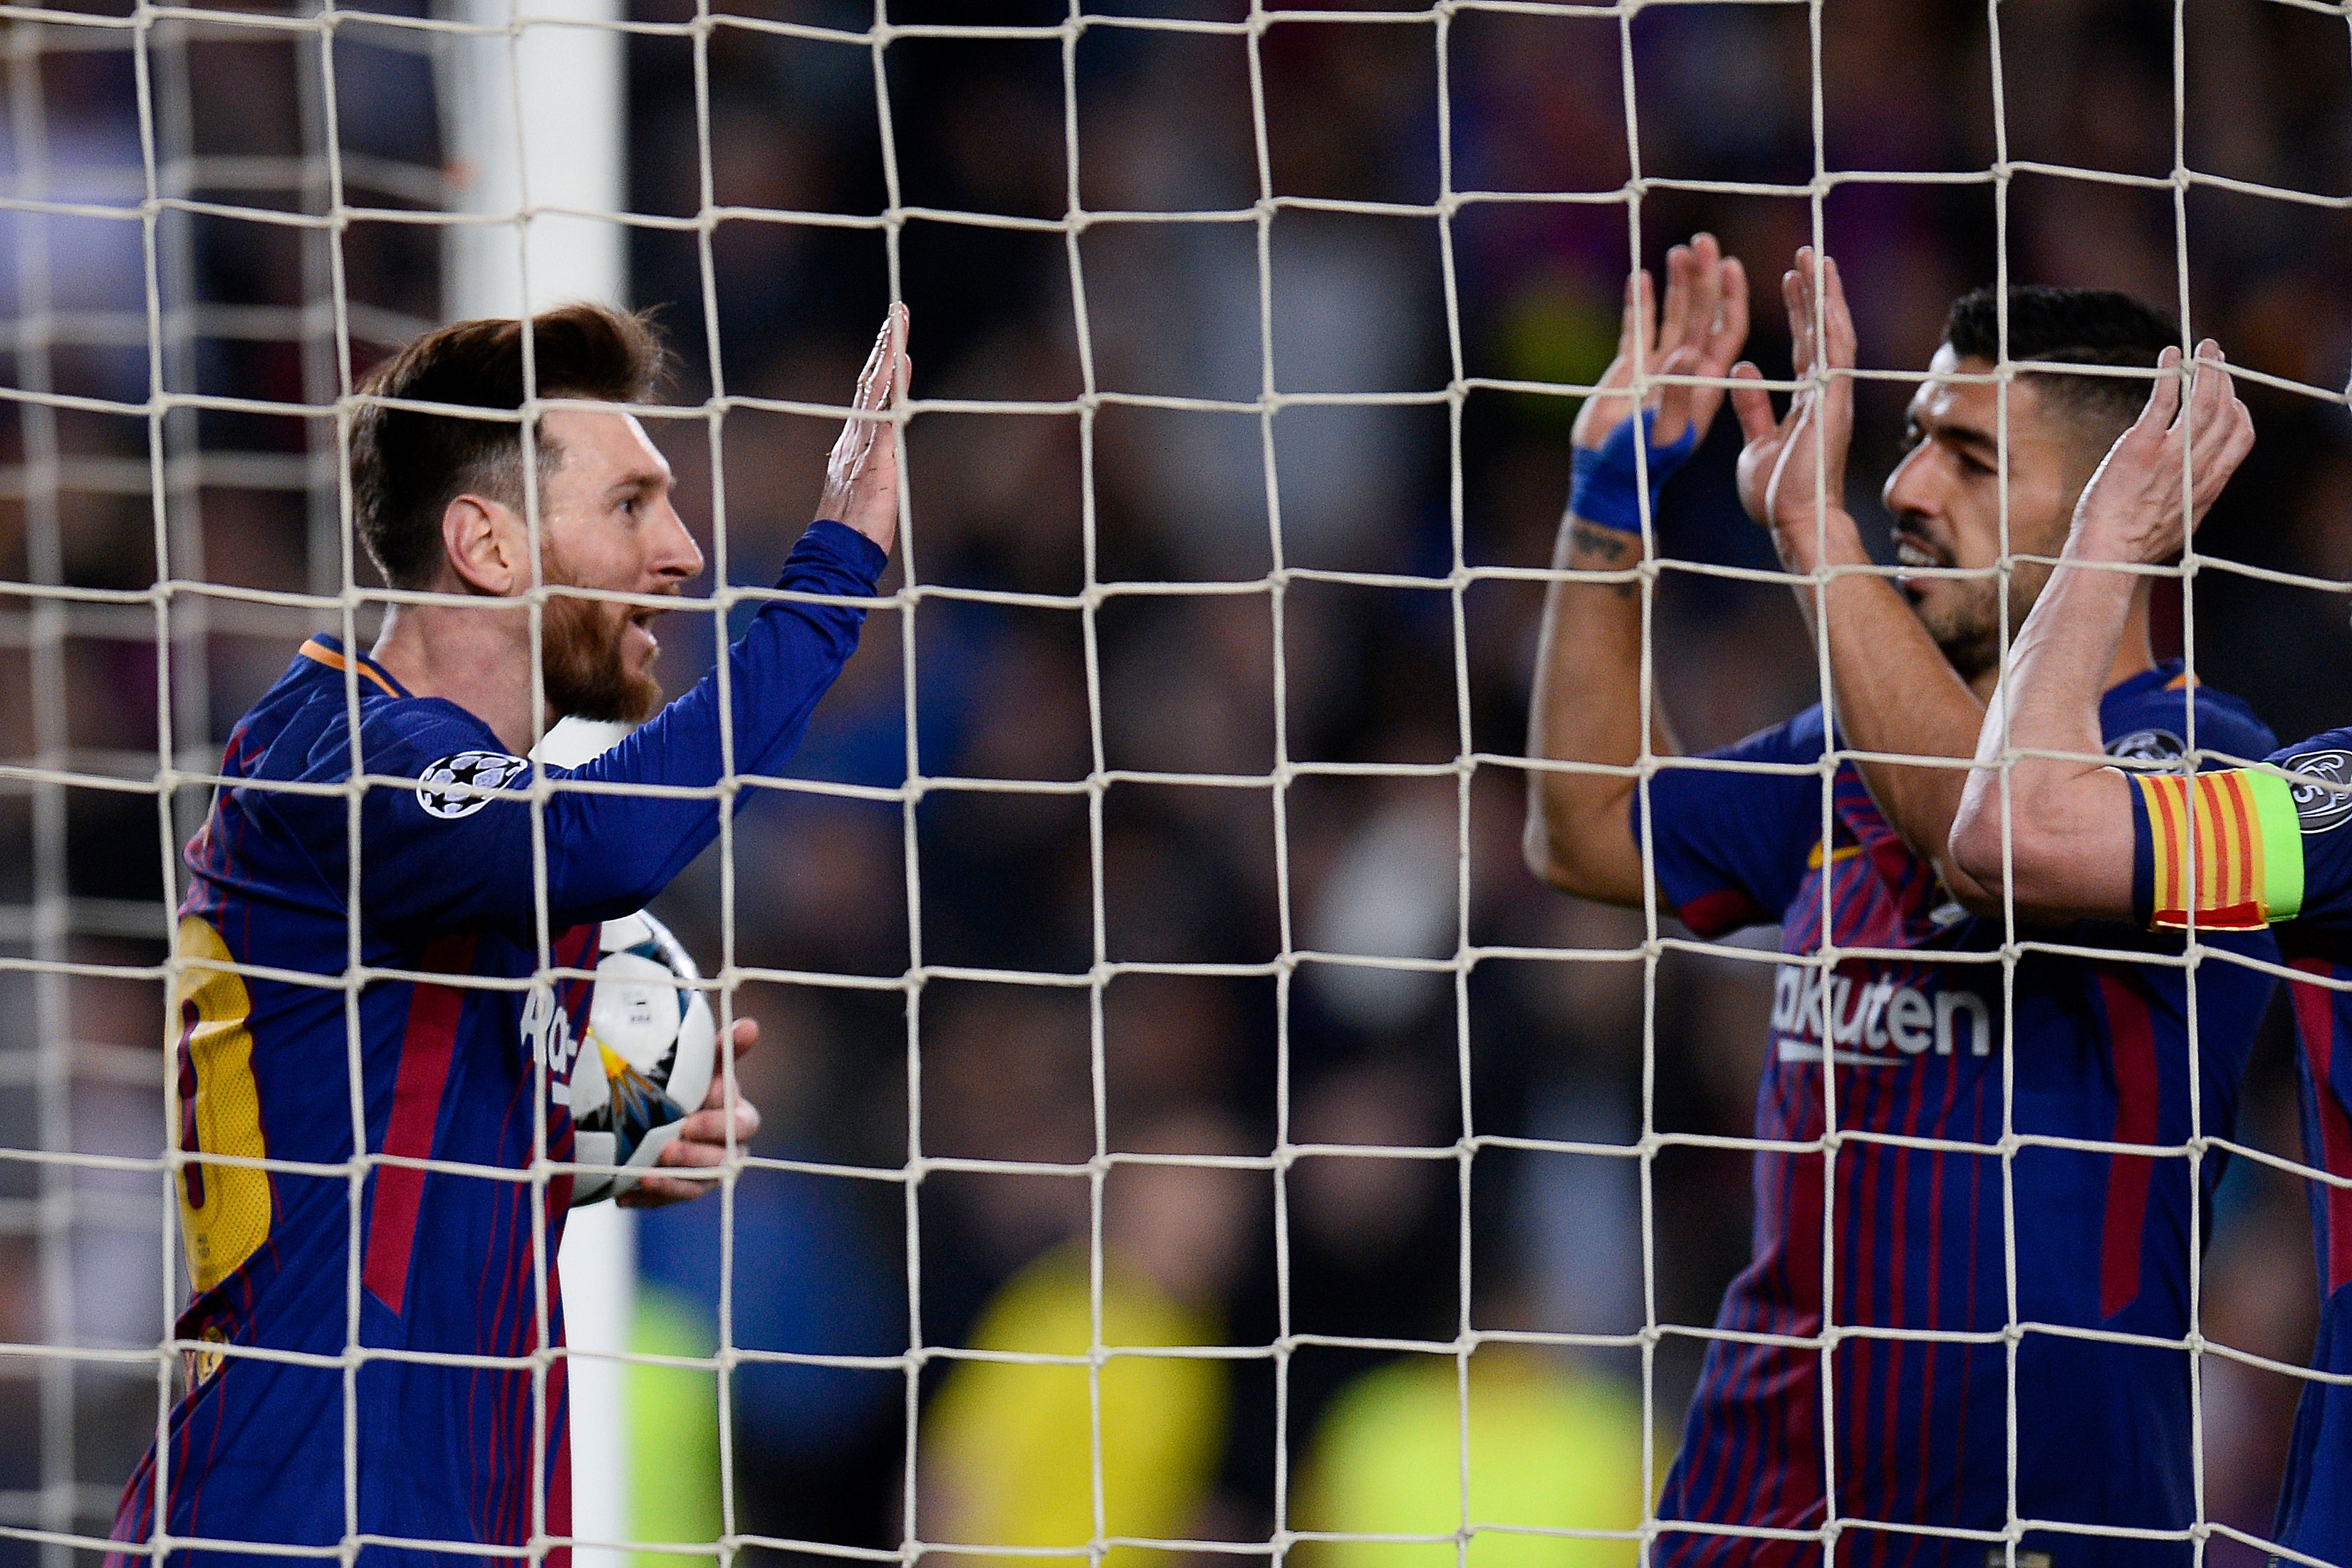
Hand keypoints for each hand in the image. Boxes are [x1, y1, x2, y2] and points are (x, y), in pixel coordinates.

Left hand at [619, 1017, 762, 1207]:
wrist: (649, 1112)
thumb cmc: (684, 1082)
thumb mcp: (699, 1064)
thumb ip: (723, 1049)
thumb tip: (750, 1024)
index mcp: (737, 1119)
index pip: (742, 1125)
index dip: (719, 1125)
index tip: (691, 1120)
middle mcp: (727, 1151)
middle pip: (723, 1161)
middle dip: (696, 1157)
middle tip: (666, 1149)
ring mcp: (703, 1175)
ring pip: (697, 1186)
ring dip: (674, 1183)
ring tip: (645, 1176)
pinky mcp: (677, 1192)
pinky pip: (666, 1201)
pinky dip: (646, 1199)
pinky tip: (625, 1196)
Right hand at [817, 304, 909, 554]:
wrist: (835, 552)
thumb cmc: (850, 530)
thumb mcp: (862, 490)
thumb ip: (869, 466)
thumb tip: (878, 455)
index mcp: (852, 444)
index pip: (867, 395)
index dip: (880, 364)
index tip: (892, 337)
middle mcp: (854, 437)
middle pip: (869, 380)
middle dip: (883, 344)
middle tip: (897, 312)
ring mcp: (862, 445)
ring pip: (875, 389)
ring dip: (888, 353)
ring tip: (898, 322)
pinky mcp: (874, 460)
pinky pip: (884, 416)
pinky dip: (892, 389)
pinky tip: (901, 364)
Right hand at [1573, 233, 1749, 455]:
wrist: (1607, 481)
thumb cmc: (1641, 466)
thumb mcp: (1664, 435)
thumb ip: (1675, 396)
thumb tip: (1686, 353)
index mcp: (1704, 383)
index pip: (1726, 330)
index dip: (1731, 297)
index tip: (1730, 265)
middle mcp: (1686, 369)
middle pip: (1702, 313)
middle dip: (1704, 277)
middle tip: (1702, 240)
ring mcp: (1659, 367)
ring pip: (1673, 315)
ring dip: (1677, 283)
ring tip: (1679, 250)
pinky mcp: (1630, 369)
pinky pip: (1638, 328)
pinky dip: (1639, 303)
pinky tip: (1639, 277)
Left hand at [1730, 248, 1856, 566]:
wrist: (1794, 524)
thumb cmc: (1776, 495)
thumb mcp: (1756, 444)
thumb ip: (1753, 408)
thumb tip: (1744, 371)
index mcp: (1806, 403)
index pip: (1805, 347)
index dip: (1799, 312)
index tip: (1790, 280)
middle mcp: (1824, 394)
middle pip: (1821, 331)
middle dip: (1814, 292)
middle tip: (1808, 253)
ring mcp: (1832, 397)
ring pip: (1831, 334)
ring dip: (1824, 295)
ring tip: (1815, 258)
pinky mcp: (1831, 404)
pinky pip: (1832, 354)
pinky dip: (1829, 321)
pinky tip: (1824, 293)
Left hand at [2069, 340, 2253, 565]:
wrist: (2109, 553)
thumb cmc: (2135, 544)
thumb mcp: (2181, 522)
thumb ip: (2192, 496)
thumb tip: (2194, 486)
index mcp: (2209, 484)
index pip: (2240, 436)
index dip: (2237, 410)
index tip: (2227, 396)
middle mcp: (2197, 466)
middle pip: (2224, 410)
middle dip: (2223, 378)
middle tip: (2215, 356)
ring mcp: (2171, 455)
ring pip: (2202, 401)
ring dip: (2206, 368)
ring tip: (2202, 348)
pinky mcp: (2141, 447)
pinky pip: (2163, 401)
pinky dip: (2170, 374)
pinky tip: (2169, 356)